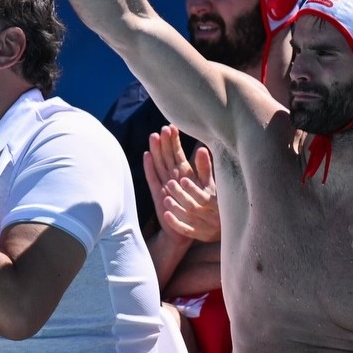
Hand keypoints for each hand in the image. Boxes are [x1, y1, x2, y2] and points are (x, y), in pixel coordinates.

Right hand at [144, 127, 219, 242]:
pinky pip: (153, 178)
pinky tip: (146, 155)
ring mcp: (164, 184)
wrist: (192, 226)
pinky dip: (149, 167)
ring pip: (159, 164)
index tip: (173, 126)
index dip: (175, 141)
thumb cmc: (199, 204)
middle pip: (167, 156)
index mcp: (185, 173)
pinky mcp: (159, 194)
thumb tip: (204, 147)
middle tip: (163, 128)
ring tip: (154, 136)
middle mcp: (173, 177)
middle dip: (165, 142)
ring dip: (156, 151)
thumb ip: (204, 167)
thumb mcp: (205, 185)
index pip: (178, 154)